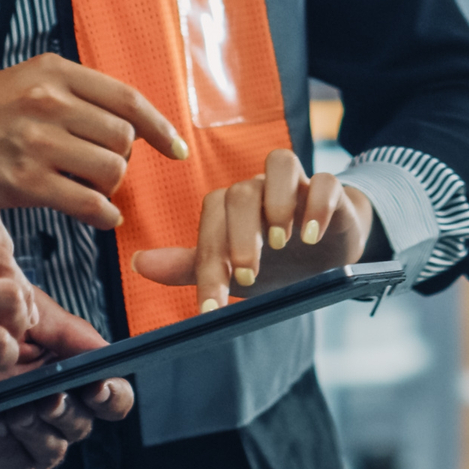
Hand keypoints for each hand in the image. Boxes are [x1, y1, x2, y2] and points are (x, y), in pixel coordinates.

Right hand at [0, 55, 188, 228]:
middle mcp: (47, 100)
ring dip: (110, 187)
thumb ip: (71, 95)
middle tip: (102, 169)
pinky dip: (104, 215)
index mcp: (52, 71)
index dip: (161, 127)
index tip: (176, 148)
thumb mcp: (21, 82)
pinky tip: (98, 216)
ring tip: (89, 189)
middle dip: (123, 159)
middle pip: (124, 138)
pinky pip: (90, 204)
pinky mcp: (25, 182)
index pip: (127, 98)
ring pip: (112, 170)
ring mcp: (36, 141)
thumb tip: (126, 126)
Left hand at [0, 291, 138, 468]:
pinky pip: (19, 468)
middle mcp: (47, 413)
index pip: (107, 395)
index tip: (98, 383)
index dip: (111, 392)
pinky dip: (11, 447)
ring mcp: (23, 443)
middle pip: (86, 423)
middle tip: (52, 395)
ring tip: (16, 407)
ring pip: (56, 447)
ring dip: (40, 427)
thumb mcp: (14, 314)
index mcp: (61, 377)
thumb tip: (101, 346)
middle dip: (72, 410)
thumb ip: (60, 326)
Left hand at [133, 149, 373, 310]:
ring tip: (280, 242)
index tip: (214, 305)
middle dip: (241, 236)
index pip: (212, 220)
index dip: (211, 261)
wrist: (328, 256)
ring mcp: (297, 185)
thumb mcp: (233, 270)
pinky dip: (318, 204)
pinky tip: (312, 235)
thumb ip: (189, 265)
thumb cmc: (275, 262)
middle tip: (247, 275)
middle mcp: (260, 188)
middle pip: (241, 192)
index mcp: (232, 206)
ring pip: (280, 164)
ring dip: (277, 203)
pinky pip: (326, 181)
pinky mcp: (331, 190)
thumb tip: (137, 263)